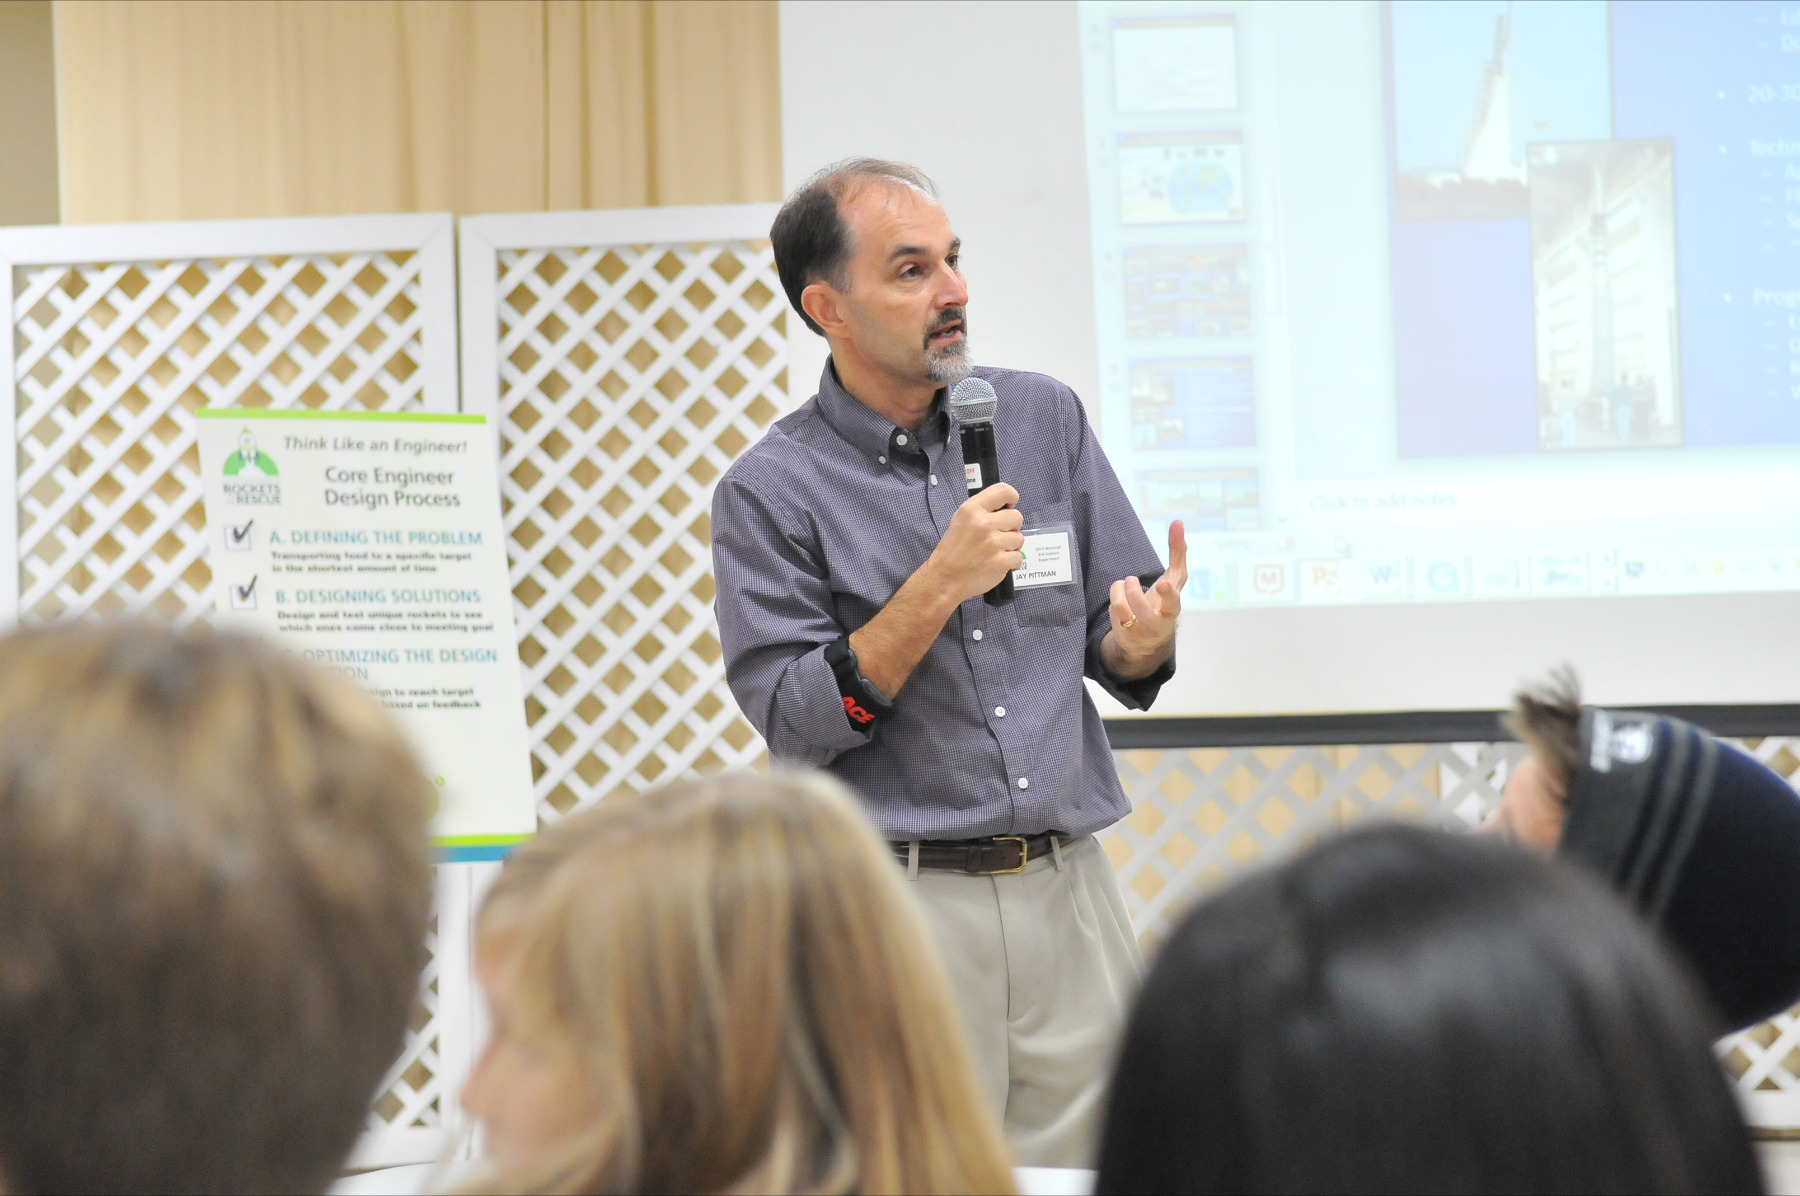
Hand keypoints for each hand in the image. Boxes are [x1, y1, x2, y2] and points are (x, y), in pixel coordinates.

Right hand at [927, 483, 1023, 603]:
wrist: (945, 578)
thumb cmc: (952, 550)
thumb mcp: (960, 520)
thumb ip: (982, 511)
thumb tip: (1006, 508)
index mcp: (972, 510)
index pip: (1003, 491)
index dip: (1011, 498)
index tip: (1009, 506)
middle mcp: (983, 524)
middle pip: (1017, 517)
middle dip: (1011, 527)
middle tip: (998, 536)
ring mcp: (993, 544)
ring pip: (1019, 539)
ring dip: (1011, 546)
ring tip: (995, 552)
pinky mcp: (1000, 562)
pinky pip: (1018, 557)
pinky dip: (1010, 562)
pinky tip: (997, 563)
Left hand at [1106, 520, 1186, 672]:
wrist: (1148, 641)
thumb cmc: (1162, 602)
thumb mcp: (1173, 580)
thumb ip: (1178, 553)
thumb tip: (1178, 522)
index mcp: (1172, 608)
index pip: (1174, 602)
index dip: (1168, 594)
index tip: (1163, 583)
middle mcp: (1159, 624)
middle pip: (1144, 612)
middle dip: (1135, 595)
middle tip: (1130, 579)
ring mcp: (1141, 633)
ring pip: (1122, 609)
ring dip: (1119, 592)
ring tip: (1122, 584)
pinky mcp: (1126, 638)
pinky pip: (1113, 613)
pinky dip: (1114, 600)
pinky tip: (1118, 598)